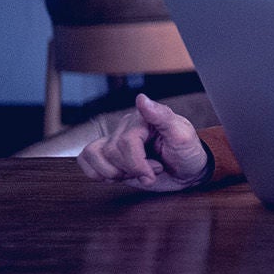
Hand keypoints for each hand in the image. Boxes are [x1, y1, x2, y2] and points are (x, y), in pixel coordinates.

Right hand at [76, 94, 209, 192]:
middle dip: (135, 169)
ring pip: (95, 155)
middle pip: (112, 152)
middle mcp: (126, 127)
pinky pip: (85, 159)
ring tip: (137, 172)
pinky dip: (98, 173)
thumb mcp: (183, 135)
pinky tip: (119, 175)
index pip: (127, 141)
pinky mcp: (108, 156)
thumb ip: (162, 116)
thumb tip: (141, 98)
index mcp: (143, 118)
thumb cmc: (187, 151)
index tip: (155, 169)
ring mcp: (115, 141)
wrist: (187, 171)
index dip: (137, 162)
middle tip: (155, 169)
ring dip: (116, 173)